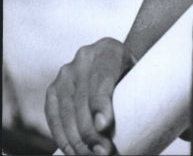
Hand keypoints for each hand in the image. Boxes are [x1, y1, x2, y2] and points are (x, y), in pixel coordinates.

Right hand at [45, 37, 133, 154]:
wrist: (113, 61)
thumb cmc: (129, 73)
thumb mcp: (137, 75)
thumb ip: (131, 92)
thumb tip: (116, 126)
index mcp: (108, 50)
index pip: (102, 79)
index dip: (101, 104)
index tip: (104, 126)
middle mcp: (83, 58)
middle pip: (83, 101)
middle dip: (91, 133)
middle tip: (103, 152)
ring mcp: (65, 74)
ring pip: (67, 113)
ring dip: (78, 141)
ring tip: (91, 155)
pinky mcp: (53, 89)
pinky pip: (54, 118)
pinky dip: (63, 139)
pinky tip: (74, 151)